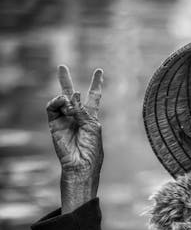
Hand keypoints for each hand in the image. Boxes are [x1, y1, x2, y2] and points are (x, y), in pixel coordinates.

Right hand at [46, 65, 103, 211]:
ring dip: (65, 97)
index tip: (99, 71)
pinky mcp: (54, 124)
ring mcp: (65, 119)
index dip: (96, 84)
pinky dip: (57, 102)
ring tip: (68, 100)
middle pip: (71, 95)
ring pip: (60, 100)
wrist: (81, 163)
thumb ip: (82, 111)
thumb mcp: (92, 126)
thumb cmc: (92, 147)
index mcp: (91, 116)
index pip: (94, 97)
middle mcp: (77, 116)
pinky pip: (52, 108)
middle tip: (61, 66)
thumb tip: (70, 99)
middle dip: (65, 81)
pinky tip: (62, 102)